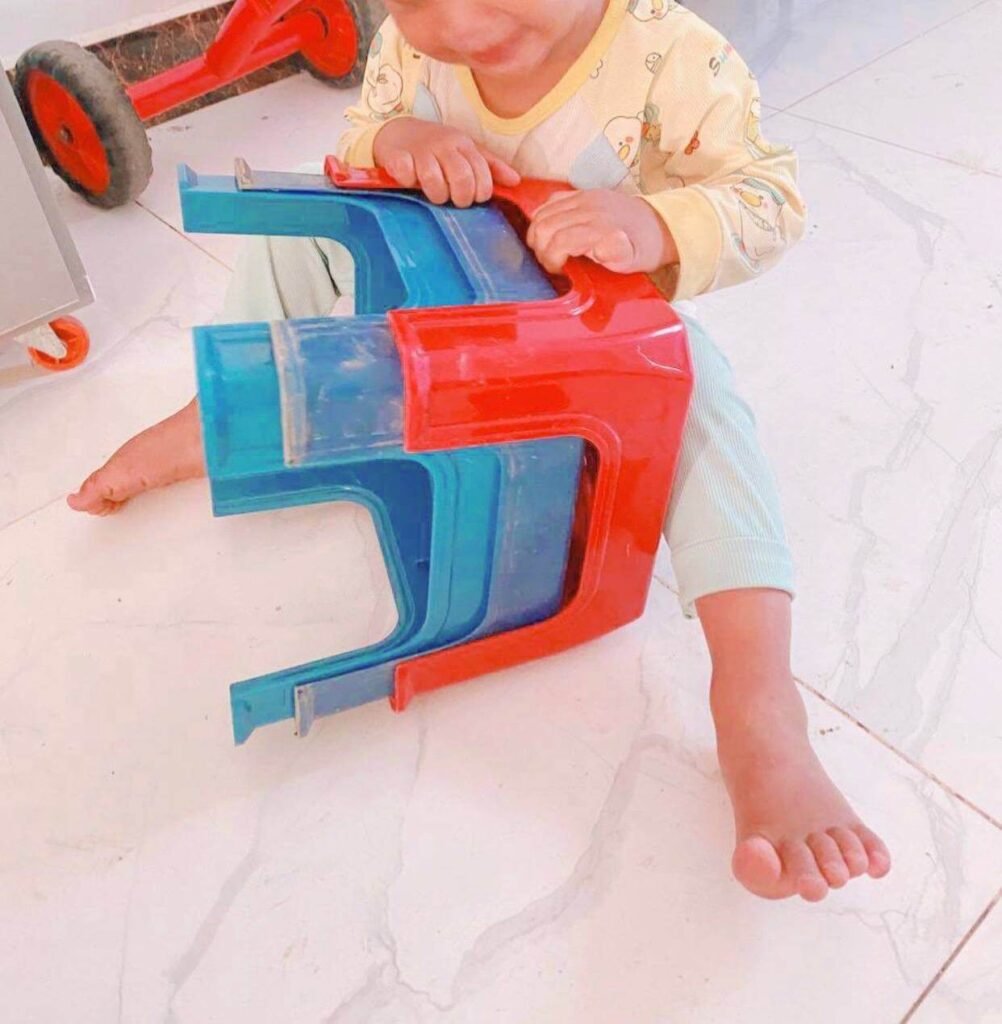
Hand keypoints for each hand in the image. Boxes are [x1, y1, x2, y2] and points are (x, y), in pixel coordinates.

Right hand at [372, 117, 519, 206]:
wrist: (397, 130)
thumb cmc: (437, 147)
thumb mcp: (466, 152)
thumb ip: (490, 167)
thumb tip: (515, 181)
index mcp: (463, 144)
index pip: (480, 173)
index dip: (480, 192)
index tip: (474, 199)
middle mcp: (443, 144)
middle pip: (460, 177)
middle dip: (461, 197)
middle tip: (455, 201)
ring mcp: (419, 149)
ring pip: (433, 179)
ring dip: (436, 195)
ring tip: (435, 195)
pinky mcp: (397, 155)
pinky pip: (406, 173)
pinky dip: (408, 181)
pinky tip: (410, 182)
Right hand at [526, 189, 678, 273]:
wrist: (657, 224)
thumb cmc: (641, 248)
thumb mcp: (632, 259)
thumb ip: (614, 254)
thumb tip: (596, 248)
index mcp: (600, 227)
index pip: (558, 242)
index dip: (550, 260)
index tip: (558, 271)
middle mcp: (589, 208)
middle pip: (545, 226)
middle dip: (540, 250)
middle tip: (550, 263)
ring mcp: (583, 197)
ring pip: (542, 213)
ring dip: (537, 235)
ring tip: (547, 250)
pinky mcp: (581, 193)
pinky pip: (549, 202)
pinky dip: (541, 218)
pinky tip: (548, 233)